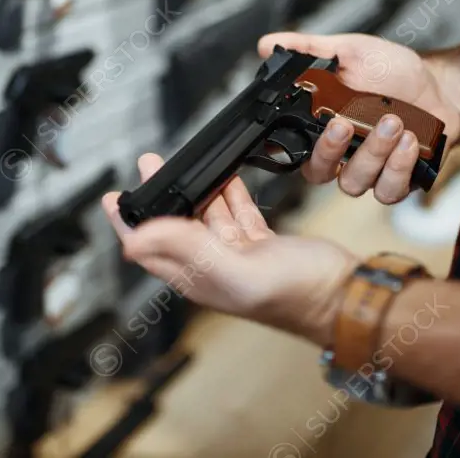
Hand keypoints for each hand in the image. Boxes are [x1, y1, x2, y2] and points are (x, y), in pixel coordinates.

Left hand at [102, 153, 357, 346]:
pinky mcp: (261, 243)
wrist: (345, 295)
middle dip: (158, 196)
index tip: (114, 199)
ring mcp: (238, 255)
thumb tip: (138, 238)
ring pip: (204, 215)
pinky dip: (228, 192)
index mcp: (198, 278)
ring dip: (191, 189)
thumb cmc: (298, 295)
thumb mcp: (236, 269)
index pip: (149, 250)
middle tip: (147, 167)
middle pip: (173, 226)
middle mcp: (213, 267)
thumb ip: (188, 250)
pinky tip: (224, 177)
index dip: (128, 224)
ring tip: (175, 164)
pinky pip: (236, 213)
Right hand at [258, 32, 459, 204]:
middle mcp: (340, 154)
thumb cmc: (392, 72)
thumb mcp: (349, 51)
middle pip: (317, 172)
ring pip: (354, 182)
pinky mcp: (396, 181)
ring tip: (392, 122)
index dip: (286, 144)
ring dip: (372, 153)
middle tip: (345, 124)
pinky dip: (398, 168)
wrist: (440, 86)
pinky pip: (388, 190)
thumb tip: (267, 44)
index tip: (299, 122)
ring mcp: (368, 171)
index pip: (289, 146)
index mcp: (320, 126)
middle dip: (330, 150)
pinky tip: (410, 142)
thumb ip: (308, 49)